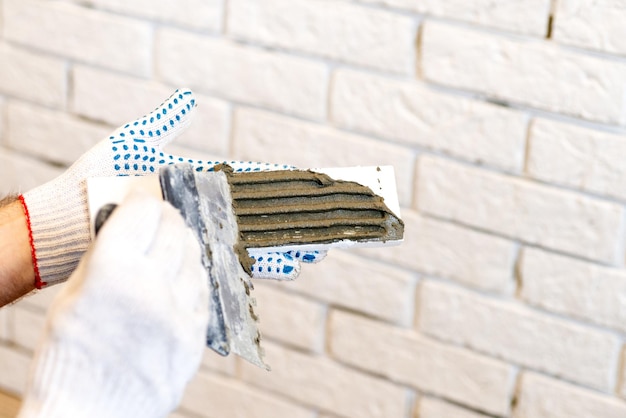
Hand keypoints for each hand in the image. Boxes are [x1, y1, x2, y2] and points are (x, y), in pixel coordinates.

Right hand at [18, 192, 208, 417]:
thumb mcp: (70, 297)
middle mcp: (151, 287)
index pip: (142, 211)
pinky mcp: (195, 336)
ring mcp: (178, 313)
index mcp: (112, 272)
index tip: (142, 195)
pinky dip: (193, 277)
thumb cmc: (69, 358)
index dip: (142, 198)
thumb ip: (103, 257)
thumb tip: (126, 226)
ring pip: (195, 256)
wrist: (87, 414)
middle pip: (174, 228)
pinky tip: (182, 276)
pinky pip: (203, 292)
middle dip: (165, 216)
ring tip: (170, 245)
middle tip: (159, 215)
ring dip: (183, 244)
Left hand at [21, 88, 324, 287]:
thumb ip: (166, 123)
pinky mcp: (193, 257)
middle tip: (334, 224)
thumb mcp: (137, 143)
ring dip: (292, 244)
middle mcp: (209, 213)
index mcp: (203, 184)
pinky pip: (238, 263)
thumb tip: (189, 100)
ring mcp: (203, 236)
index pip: (257, 181)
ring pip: (260, 241)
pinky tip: (290, 265)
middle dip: (301, 220)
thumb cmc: (103, 177)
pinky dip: (267, 264)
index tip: (316, 182)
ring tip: (321, 248)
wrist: (75, 215)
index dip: (287, 183)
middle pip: (266, 216)